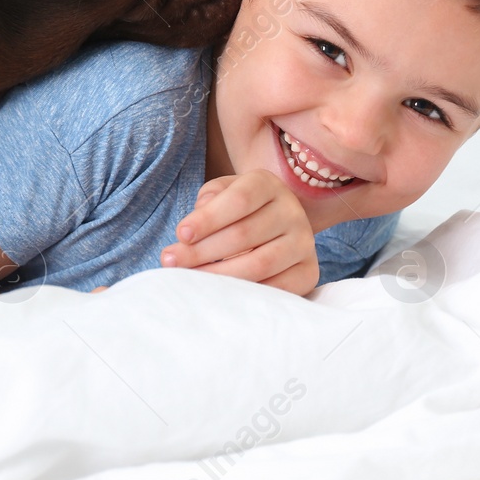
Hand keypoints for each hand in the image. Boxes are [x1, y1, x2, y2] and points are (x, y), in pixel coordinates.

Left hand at [161, 170, 319, 295]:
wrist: (276, 226)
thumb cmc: (238, 210)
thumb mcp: (222, 194)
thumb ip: (208, 202)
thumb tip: (194, 229)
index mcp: (268, 185)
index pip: (239, 200)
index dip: (208, 218)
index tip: (180, 234)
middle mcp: (292, 211)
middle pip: (245, 234)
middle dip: (202, 251)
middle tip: (171, 262)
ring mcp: (304, 243)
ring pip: (259, 264)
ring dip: (219, 276)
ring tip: (189, 280)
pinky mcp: (309, 271)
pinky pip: (277, 289)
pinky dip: (246, 293)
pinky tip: (220, 294)